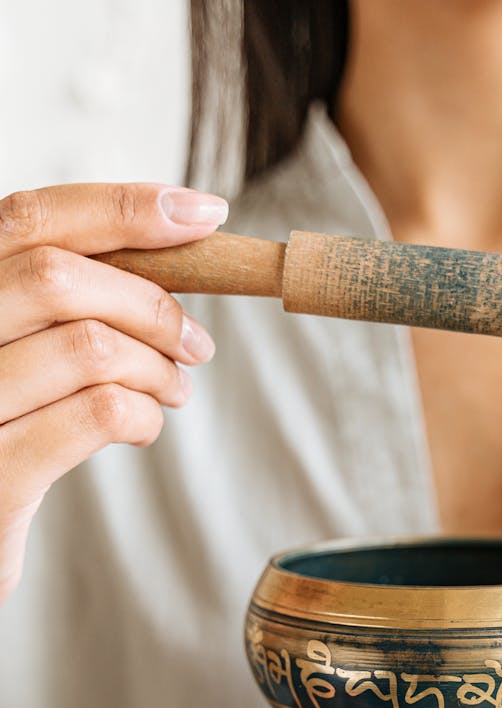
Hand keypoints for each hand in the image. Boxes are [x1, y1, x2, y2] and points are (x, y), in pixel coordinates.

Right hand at [0, 181, 227, 602]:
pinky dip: (143, 415)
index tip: (203, 213)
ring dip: (157, 368)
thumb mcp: (11, 355)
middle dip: (150, 305)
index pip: (28, 218)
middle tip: (195, 344)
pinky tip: (145, 426)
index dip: (123, 208)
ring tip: (173, 390)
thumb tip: (168, 254)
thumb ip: (56, 307)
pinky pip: (96, 416)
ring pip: (88, 347)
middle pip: (59, 277)